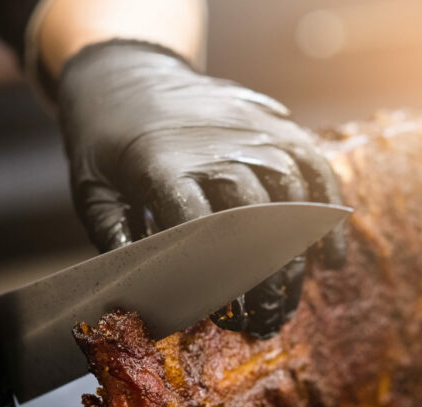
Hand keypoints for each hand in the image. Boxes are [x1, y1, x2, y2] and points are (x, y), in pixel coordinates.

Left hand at [55, 40, 345, 338]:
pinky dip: (329, 215)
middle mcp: (215, 147)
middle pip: (251, 217)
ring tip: (289, 300)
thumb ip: (113, 236)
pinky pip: (315, 170)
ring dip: (295, 256)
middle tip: (265, 319)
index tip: (226, 312)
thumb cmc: (106, 141)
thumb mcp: (92, 188)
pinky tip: (329, 258)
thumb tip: (139, 283)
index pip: (198, 226)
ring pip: (289, 198)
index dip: (216, 275)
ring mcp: (251, 133)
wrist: (127, 73)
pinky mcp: (275, 125)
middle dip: (264, 275)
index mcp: (163, 165)